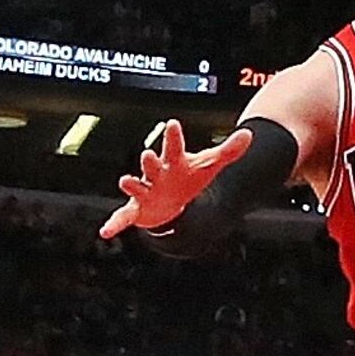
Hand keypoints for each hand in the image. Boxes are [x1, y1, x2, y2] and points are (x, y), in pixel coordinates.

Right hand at [99, 120, 251, 240]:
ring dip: (131, 184)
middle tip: (147, 153)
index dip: (174, 136)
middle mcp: (156, 174)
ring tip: (125, 180)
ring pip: (136, 187)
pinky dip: (115, 223)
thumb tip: (249, 134)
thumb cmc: (188, 178)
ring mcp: (144, 191)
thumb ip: (228, 151)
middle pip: (153, 166)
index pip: (174, 147)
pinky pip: (123, 217)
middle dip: (150, 161)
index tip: (173, 123)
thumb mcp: (210, 165)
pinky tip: (105, 231)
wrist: (171, 200)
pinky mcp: (136, 209)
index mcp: (173, 162)